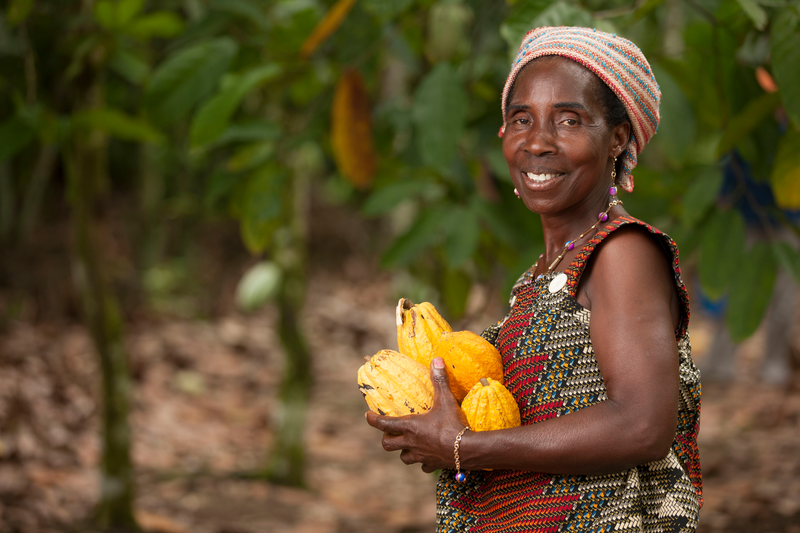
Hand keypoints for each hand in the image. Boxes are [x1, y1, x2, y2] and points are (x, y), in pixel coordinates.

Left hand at [365, 357, 468, 471]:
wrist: (468, 450)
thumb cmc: (453, 424)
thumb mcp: (446, 400)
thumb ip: (439, 380)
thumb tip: (436, 360)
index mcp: (410, 426)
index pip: (384, 424)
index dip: (373, 420)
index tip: (368, 416)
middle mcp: (411, 442)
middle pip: (388, 445)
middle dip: (386, 438)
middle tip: (390, 432)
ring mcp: (420, 456)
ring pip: (403, 457)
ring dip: (403, 451)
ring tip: (408, 444)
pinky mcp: (432, 465)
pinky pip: (423, 466)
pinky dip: (422, 462)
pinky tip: (427, 457)